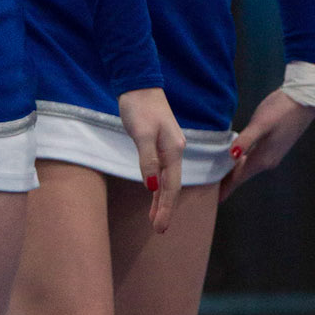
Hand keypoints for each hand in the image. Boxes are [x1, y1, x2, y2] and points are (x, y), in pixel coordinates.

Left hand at [118, 88, 183, 232]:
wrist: (139, 85)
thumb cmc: (139, 107)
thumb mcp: (141, 134)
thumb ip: (148, 160)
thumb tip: (152, 187)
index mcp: (174, 150)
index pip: (171, 187)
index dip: (166, 208)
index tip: (160, 228)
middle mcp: (175, 150)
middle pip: (172, 186)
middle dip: (165, 209)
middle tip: (159, 229)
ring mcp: (169, 147)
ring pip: (167, 180)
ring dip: (161, 200)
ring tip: (155, 219)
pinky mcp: (160, 144)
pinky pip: (162, 172)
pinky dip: (158, 186)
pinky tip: (153, 193)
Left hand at [218, 86, 314, 201]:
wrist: (304, 100)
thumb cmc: (282, 110)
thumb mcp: (261, 123)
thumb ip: (246, 139)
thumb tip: (231, 155)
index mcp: (263, 158)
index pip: (239, 178)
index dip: (225, 188)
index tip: (212, 201)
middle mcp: (267, 161)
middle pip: (242, 174)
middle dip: (226, 182)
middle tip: (208, 186)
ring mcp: (272, 154)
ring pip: (247, 167)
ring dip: (233, 171)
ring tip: (217, 174)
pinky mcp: (274, 145)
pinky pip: (252, 159)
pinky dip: (241, 162)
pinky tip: (234, 158)